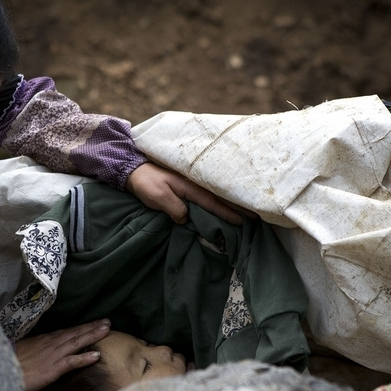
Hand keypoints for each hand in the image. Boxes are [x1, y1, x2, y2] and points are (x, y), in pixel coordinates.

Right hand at [15, 319, 109, 390]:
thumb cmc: (9, 362)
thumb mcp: (24, 351)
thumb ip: (36, 349)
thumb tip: (43, 350)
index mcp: (44, 340)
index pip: (67, 331)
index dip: (81, 327)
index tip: (95, 322)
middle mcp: (50, 344)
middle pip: (75, 333)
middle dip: (92, 327)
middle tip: (108, 321)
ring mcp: (53, 355)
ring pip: (76, 342)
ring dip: (92, 335)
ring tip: (107, 330)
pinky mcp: (52, 368)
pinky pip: (71, 362)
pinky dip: (84, 358)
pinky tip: (97, 355)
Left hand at [125, 162, 255, 224]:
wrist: (134, 171)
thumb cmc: (146, 183)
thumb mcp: (159, 196)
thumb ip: (174, 207)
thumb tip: (186, 218)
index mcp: (190, 187)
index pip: (213, 203)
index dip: (228, 212)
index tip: (244, 219)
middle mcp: (194, 186)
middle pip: (221, 198)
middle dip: (238, 206)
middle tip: (256, 216)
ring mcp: (191, 186)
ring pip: (216, 197)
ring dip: (231, 203)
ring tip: (247, 212)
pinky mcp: (185, 188)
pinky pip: (207, 197)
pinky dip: (218, 201)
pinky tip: (224, 206)